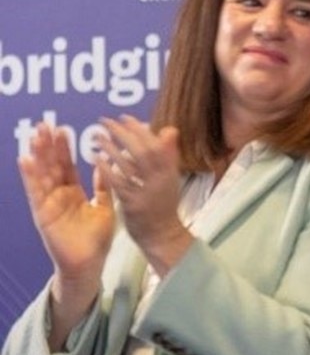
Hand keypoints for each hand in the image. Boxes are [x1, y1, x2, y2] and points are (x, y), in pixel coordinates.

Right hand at [18, 122, 116, 338]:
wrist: (89, 264)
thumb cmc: (96, 239)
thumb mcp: (104, 208)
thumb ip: (103, 188)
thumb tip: (103, 166)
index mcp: (73, 193)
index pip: (67, 165)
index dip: (64, 148)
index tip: (63, 128)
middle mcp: (58, 195)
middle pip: (51, 166)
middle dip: (48, 145)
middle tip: (44, 123)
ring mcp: (48, 203)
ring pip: (42, 174)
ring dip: (37, 154)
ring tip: (33, 135)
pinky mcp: (42, 213)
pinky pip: (35, 192)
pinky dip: (30, 175)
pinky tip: (25, 159)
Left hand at [93, 116, 190, 274]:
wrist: (163, 237)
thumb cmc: (163, 206)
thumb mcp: (171, 179)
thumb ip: (168, 155)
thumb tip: (169, 130)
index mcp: (170, 172)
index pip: (157, 144)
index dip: (141, 129)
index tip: (125, 118)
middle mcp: (161, 180)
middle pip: (144, 151)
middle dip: (124, 133)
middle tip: (105, 121)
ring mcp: (147, 192)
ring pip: (129, 165)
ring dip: (111, 147)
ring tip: (96, 135)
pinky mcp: (133, 204)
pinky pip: (118, 182)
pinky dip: (106, 167)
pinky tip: (95, 157)